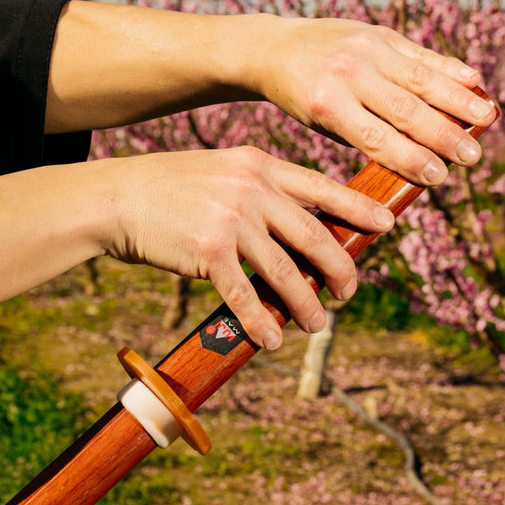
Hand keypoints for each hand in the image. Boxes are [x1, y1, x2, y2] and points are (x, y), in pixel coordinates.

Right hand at [106, 146, 394, 348]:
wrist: (118, 197)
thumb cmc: (171, 188)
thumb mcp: (224, 171)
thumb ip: (260, 189)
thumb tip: (297, 225)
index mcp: (261, 165)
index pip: (323, 188)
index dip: (358, 208)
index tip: (386, 225)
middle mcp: (253, 189)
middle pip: (316, 236)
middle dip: (340, 270)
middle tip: (346, 293)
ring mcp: (232, 220)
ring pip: (287, 272)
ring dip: (306, 305)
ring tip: (315, 325)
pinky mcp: (208, 252)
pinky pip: (246, 295)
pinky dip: (261, 322)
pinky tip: (270, 339)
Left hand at [252, 16, 496, 184]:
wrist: (276, 48)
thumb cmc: (303, 98)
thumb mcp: (321, 123)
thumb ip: (366, 137)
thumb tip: (420, 158)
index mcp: (327, 103)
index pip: (377, 138)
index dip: (411, 158)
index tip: (440, 177)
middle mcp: (349, 73)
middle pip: (405, 109)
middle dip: (443, 135)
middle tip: (472, 157)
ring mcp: (366, 48)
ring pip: (420, 78)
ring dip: (458, 100)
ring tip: (487, 119)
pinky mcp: (379, 32)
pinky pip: (419, 53)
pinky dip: (448, 68)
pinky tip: (474, 81)